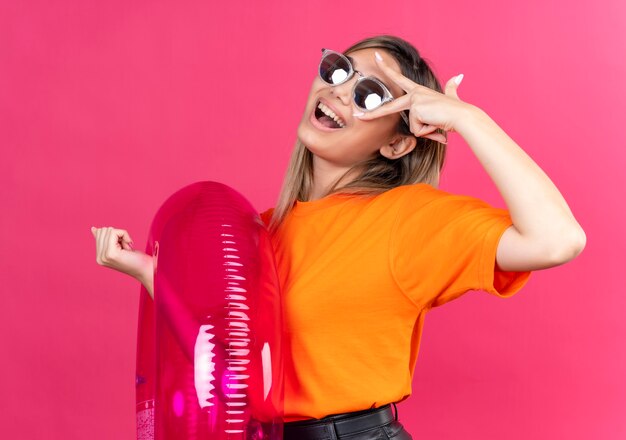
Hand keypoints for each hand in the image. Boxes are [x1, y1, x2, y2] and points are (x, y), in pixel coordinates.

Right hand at [91, 226, 152, 289]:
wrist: (146, 269)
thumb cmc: (136, 259)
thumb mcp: (119, 247)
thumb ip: (106, 239)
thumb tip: (94, 228)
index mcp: (99, 257)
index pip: (99, 233)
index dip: (114, 235)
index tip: (122, 246)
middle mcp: (99, 258)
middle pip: (103, 231)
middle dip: (117, 234)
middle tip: (125, 247)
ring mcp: (103, 256)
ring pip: (108, 231)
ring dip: (122, 236)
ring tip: (127, 248)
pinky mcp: (110, 253)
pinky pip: (114, 232)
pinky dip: (124, 235)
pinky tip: (129, 246)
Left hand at [355, 51, 472, 143]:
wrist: (462, 116)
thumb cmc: (455, 112)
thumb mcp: (451, 97)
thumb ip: (451, 88)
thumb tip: (459, 76)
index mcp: (419, 92)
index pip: (399, 79)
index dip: (387, 69)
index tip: (376, 58)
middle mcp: (415, 94)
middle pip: (389, 107)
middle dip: (371, 114)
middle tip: (357, 117)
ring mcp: (414, 101)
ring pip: (412, 126)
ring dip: (426, 130)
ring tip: (436, 123)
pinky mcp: (416, 109)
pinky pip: (417, 130)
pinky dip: (428, 132)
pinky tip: (435, 124)